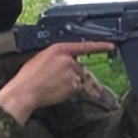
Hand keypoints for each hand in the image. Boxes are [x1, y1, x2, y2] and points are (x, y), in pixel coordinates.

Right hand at [0, 41, 114, 123]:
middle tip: (53, 79)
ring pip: (77, 80)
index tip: (111, 46)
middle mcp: (69, 60)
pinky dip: (68, 92)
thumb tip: (66, 63)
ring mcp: (72, 74)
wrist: (25, 91)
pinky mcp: (73, 87)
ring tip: (51, 86)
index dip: (100, 46)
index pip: (84, 46)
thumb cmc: (28, 76)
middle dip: (70, 74)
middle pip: (78, 67)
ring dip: (69, 84)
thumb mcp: (41, 57)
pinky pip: (75, 90)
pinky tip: (55, 92)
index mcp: (59, 49)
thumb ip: (57, 57)